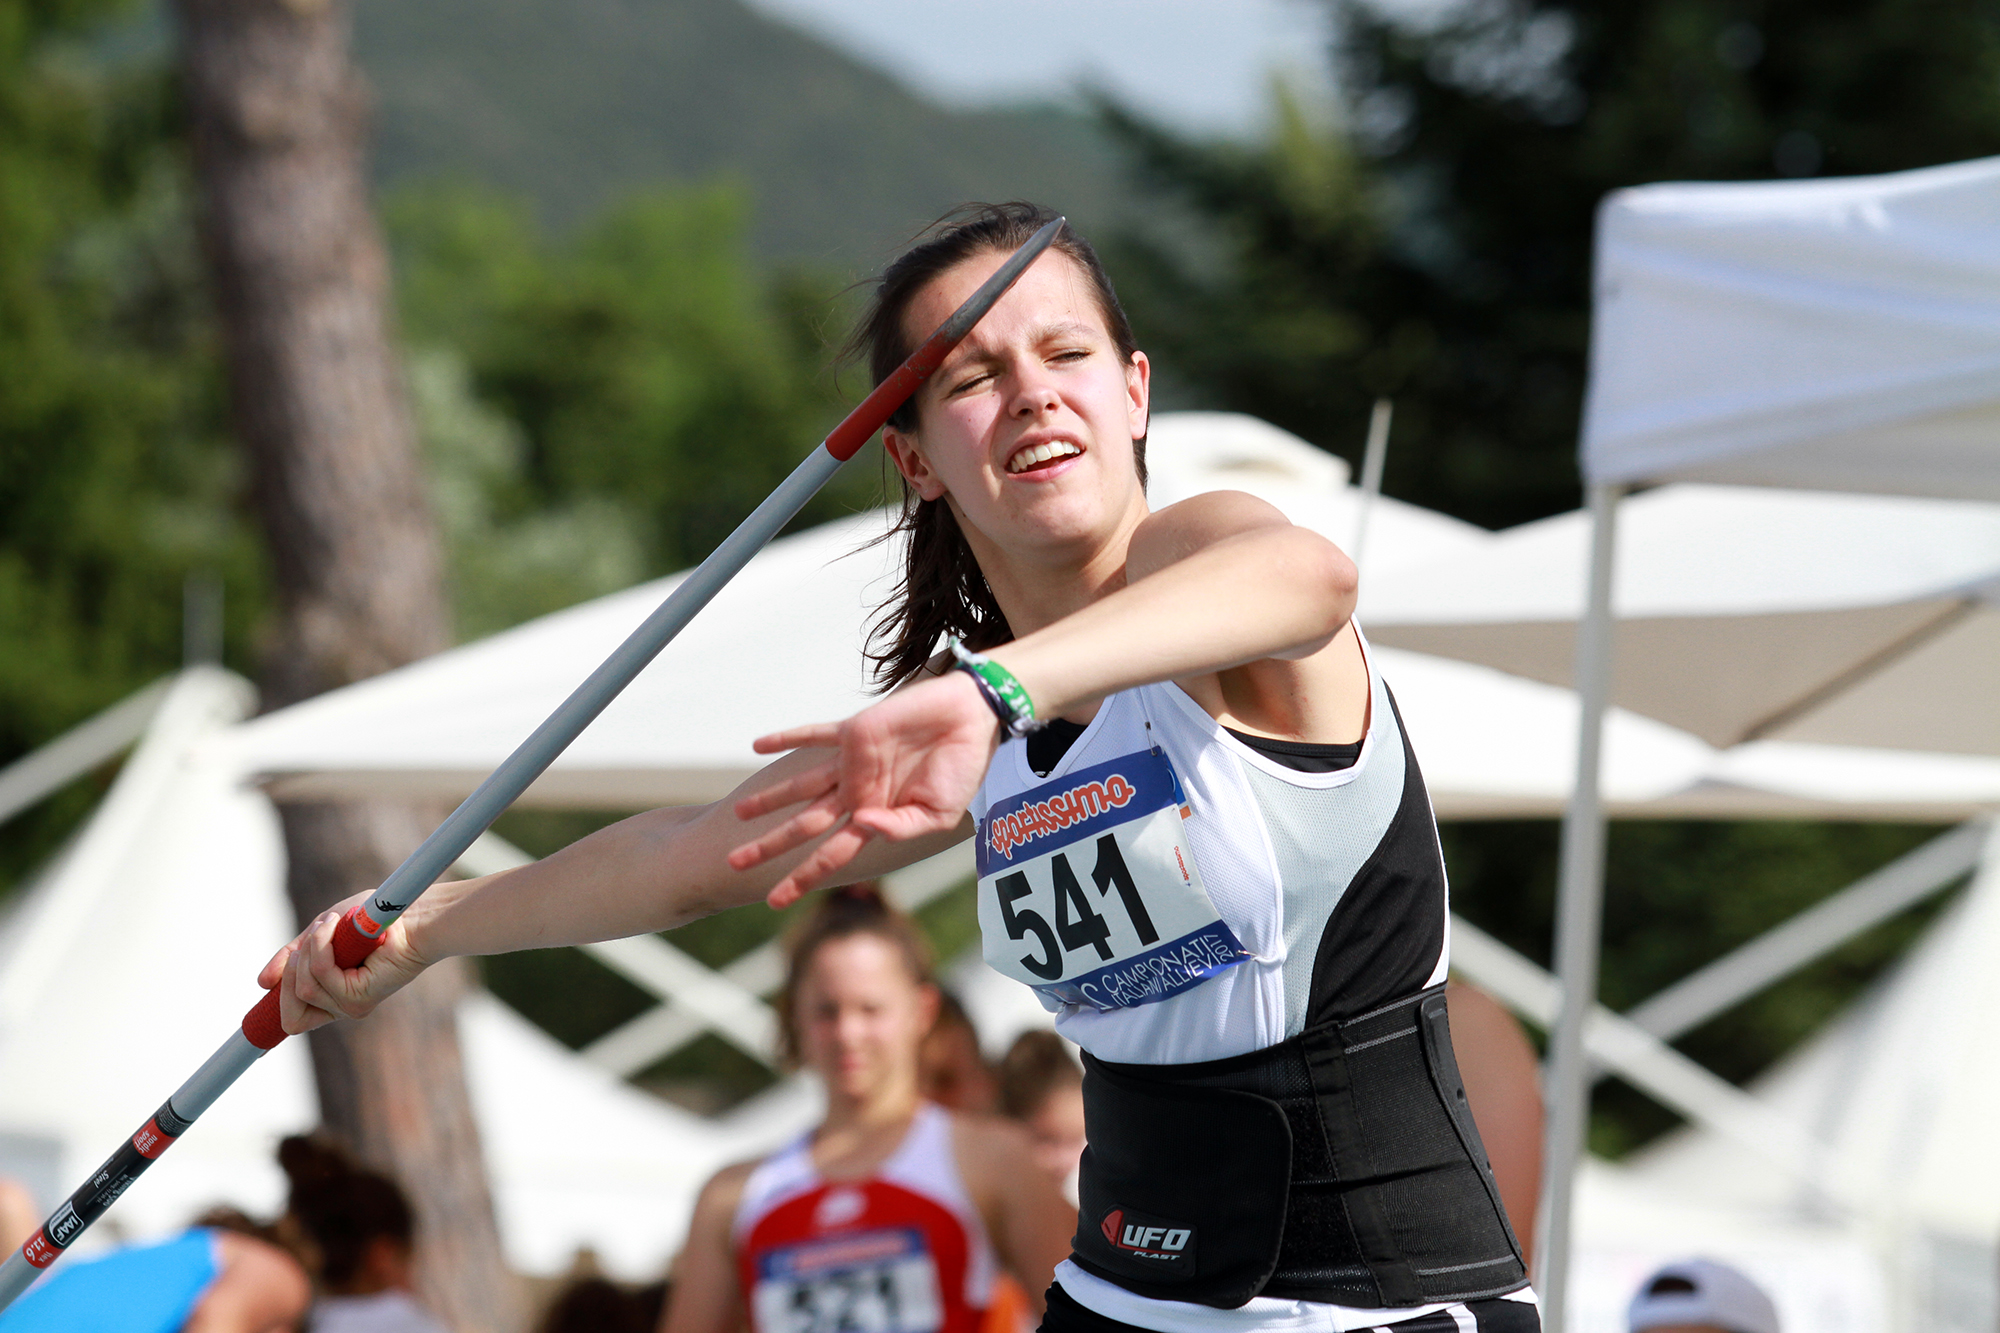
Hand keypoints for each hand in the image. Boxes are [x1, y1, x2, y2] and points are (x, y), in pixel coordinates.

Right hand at [256, 892, 433, 1034]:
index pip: (292, 1021)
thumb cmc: (370, 921)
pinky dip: (322, 944)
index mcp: (331, 998)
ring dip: (310, 948)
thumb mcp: (319, 936)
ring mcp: (349, 1006)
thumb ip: (293, 958)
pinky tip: (338, 925)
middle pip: (289, 1014)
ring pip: (302, 988)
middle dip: (289, 970)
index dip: (273, 1013)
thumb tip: (262, 983)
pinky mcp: (358, 998)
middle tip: (310, 938)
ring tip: (333, 924)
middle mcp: (340, 1008)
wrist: (410, 916)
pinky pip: (320, 973)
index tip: (263, 998)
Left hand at [730, 671, 999, 905]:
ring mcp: (852, 763)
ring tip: (738, 812)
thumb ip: (901, 828)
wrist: (971, 718)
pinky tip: (758, 744)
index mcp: (876, 818)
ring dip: (769, 798)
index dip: (803, 877)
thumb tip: (863, 825)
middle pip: (804, 826)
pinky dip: (787, 737)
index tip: (775, 901)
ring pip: (801, 786)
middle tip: (734, 863)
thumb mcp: (939, 814)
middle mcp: (857, 794)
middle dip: (770, 845)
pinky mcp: (854, 731)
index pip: (831, 854)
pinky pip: (814, 734)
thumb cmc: (963, 769)